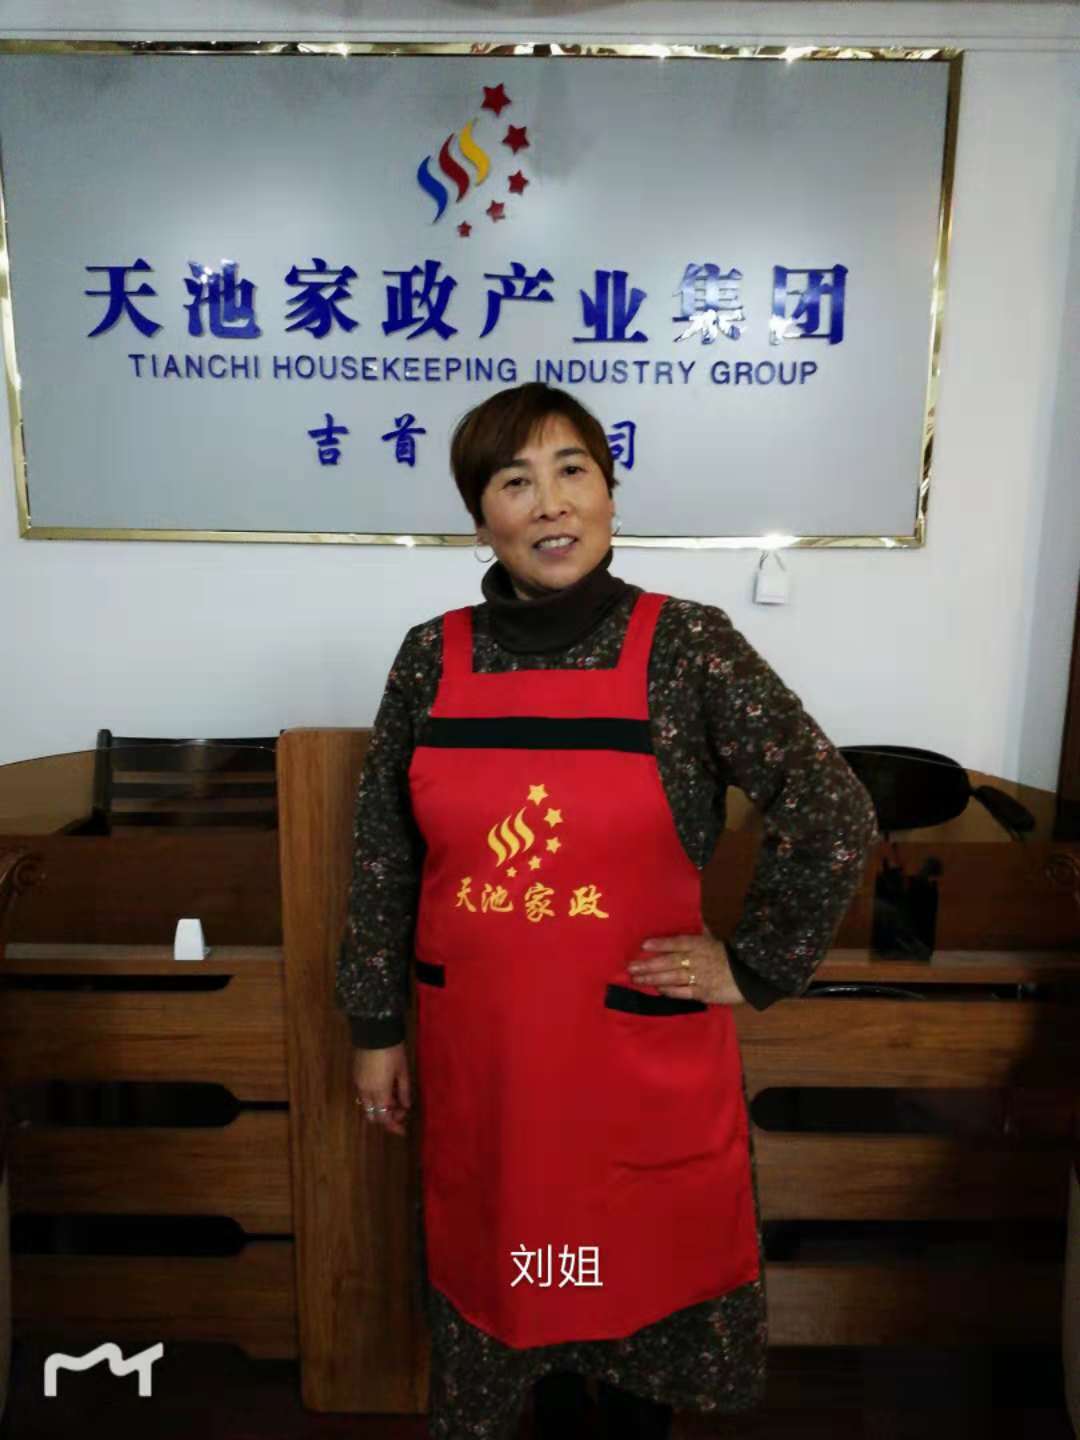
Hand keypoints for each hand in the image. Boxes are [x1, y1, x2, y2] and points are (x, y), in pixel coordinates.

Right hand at [352, 1043, 411, 1136]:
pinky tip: (384, 1091)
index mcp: (379, 1092)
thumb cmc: (393, 1051)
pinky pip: (363, 1095)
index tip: (404, 1130)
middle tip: (400, 1112)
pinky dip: (373, 1099)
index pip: (383, 1118)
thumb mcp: (403, 1070)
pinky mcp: (355, 1075)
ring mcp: (358, 1083)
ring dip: (379, 1108)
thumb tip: (406, 1107)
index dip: (394, 1126)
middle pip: (372, 1115)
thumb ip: (404, 1091)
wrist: (374, 1031)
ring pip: (366, 1106)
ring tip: (394, 1100)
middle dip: (386, 1118)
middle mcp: (365, 1091)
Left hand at [625, 923, 745, 1005]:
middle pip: (669, 962)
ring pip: (672, 978)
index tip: (643, 945)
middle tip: (630, 967)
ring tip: (637, 979)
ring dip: (653, 979)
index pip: (677, 943)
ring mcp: (699, 978)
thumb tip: (694, 914)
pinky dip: (670, 991)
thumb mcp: (714, 938)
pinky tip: (658, 990)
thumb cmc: (729, 955)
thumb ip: (701, 929)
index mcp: (700, 945)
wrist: (749, 975)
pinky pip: (683, 993)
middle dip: (648, 965)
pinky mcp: (703, 993)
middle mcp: (696, 960)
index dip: (660, 944)